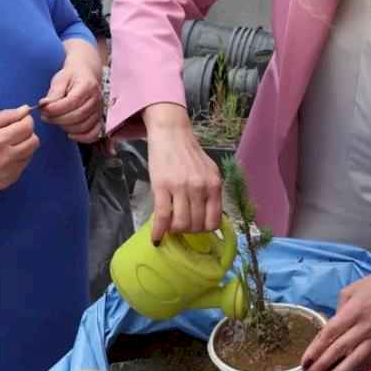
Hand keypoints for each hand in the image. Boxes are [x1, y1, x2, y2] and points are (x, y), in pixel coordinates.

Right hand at [0, 105, 39, 193]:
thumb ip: (5, 116)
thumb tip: (25, 110)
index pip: (27, 127)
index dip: (26, 120)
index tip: (20, 119)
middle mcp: (7, 158)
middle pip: (34, 142)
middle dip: (28, 133)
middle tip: (14, 132)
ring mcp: (9, 172)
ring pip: (30, 154)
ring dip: (24, 146)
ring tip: (7, 145)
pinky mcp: (9, 181)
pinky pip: (23, 166)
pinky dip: (18, 159)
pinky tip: (3, 158)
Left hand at [39, 56, 102, 143]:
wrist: (86, 75)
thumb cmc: (72, 76)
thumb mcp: (61, 79)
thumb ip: (54, 93)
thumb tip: (44, 105)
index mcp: (87, 86)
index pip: (72, 102)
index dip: (55, 109)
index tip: (42, 109)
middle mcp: (96, 99)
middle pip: (77, 116)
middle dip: (57, 119)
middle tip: (45, 116)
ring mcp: (99, 110)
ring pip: (83, 126)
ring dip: (66, 127)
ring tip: (54, 120)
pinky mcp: (99, 119)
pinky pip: (94, 133)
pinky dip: (82, 138)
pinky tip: (70, 134)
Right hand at [142, 104, 221, 241]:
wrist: (171, 133)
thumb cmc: (189, 154)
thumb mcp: (208, 172)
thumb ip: (210, 193)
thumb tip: (207, 219)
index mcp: (214, 184)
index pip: (214, 221)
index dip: (204, 230)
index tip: (196, 227)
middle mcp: (200, 187)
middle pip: (196, 225)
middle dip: (188, 230)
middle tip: (181, 225)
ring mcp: (181, 187)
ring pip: (181, 224)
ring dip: (175, 230)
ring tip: (170, 226)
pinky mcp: (162, 186)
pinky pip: (162, 217)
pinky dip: (158, 231)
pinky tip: (156, 237)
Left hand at [301, 269, 370, 370]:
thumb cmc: (370, 287)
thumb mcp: (348, 292)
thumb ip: (337, 313)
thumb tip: (328, 333)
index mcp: (353, 311)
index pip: (330, 334)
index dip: (315, 350)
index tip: (305, 362)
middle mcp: (364, 326)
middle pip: (339, 350)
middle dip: (322, 366)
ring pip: (355, 361)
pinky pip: (368, 361)